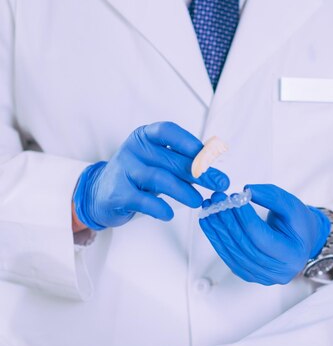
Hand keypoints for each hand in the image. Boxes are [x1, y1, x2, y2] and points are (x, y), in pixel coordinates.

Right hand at [73, 122, 229, 229]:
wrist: (101, 192)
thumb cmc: (139, 174)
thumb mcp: (159, 161)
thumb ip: (182, 161)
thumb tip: (214, 168)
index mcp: (145, 136)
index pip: (169, 132)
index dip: (191, 142)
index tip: (210, 156)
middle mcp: (134, 150)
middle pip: (171, 159)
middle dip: (200, 172)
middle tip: (220, 183)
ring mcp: (124, 170)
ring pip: (159, 178)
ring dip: (183, 190)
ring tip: (198, 201)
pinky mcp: (118, 193)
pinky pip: (142, 200)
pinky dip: (159, 208)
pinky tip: (170, 213)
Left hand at [199, 184, 329, 284]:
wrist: (301, 240)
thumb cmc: (298, 222)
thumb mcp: (291, 204)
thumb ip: (271, 196)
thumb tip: (246, 190)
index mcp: (292, 255)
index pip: (263, 238)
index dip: (246, 218)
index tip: (234, 198)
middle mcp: (278, 272)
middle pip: (246, 246)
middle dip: (228, 222)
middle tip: (216, 200)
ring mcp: (262, 277)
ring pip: (234, 253)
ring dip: (217, 230)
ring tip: (209, 208)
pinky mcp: (249, 275)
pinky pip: (229, 257)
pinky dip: (217, 239)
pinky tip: (209, 223)